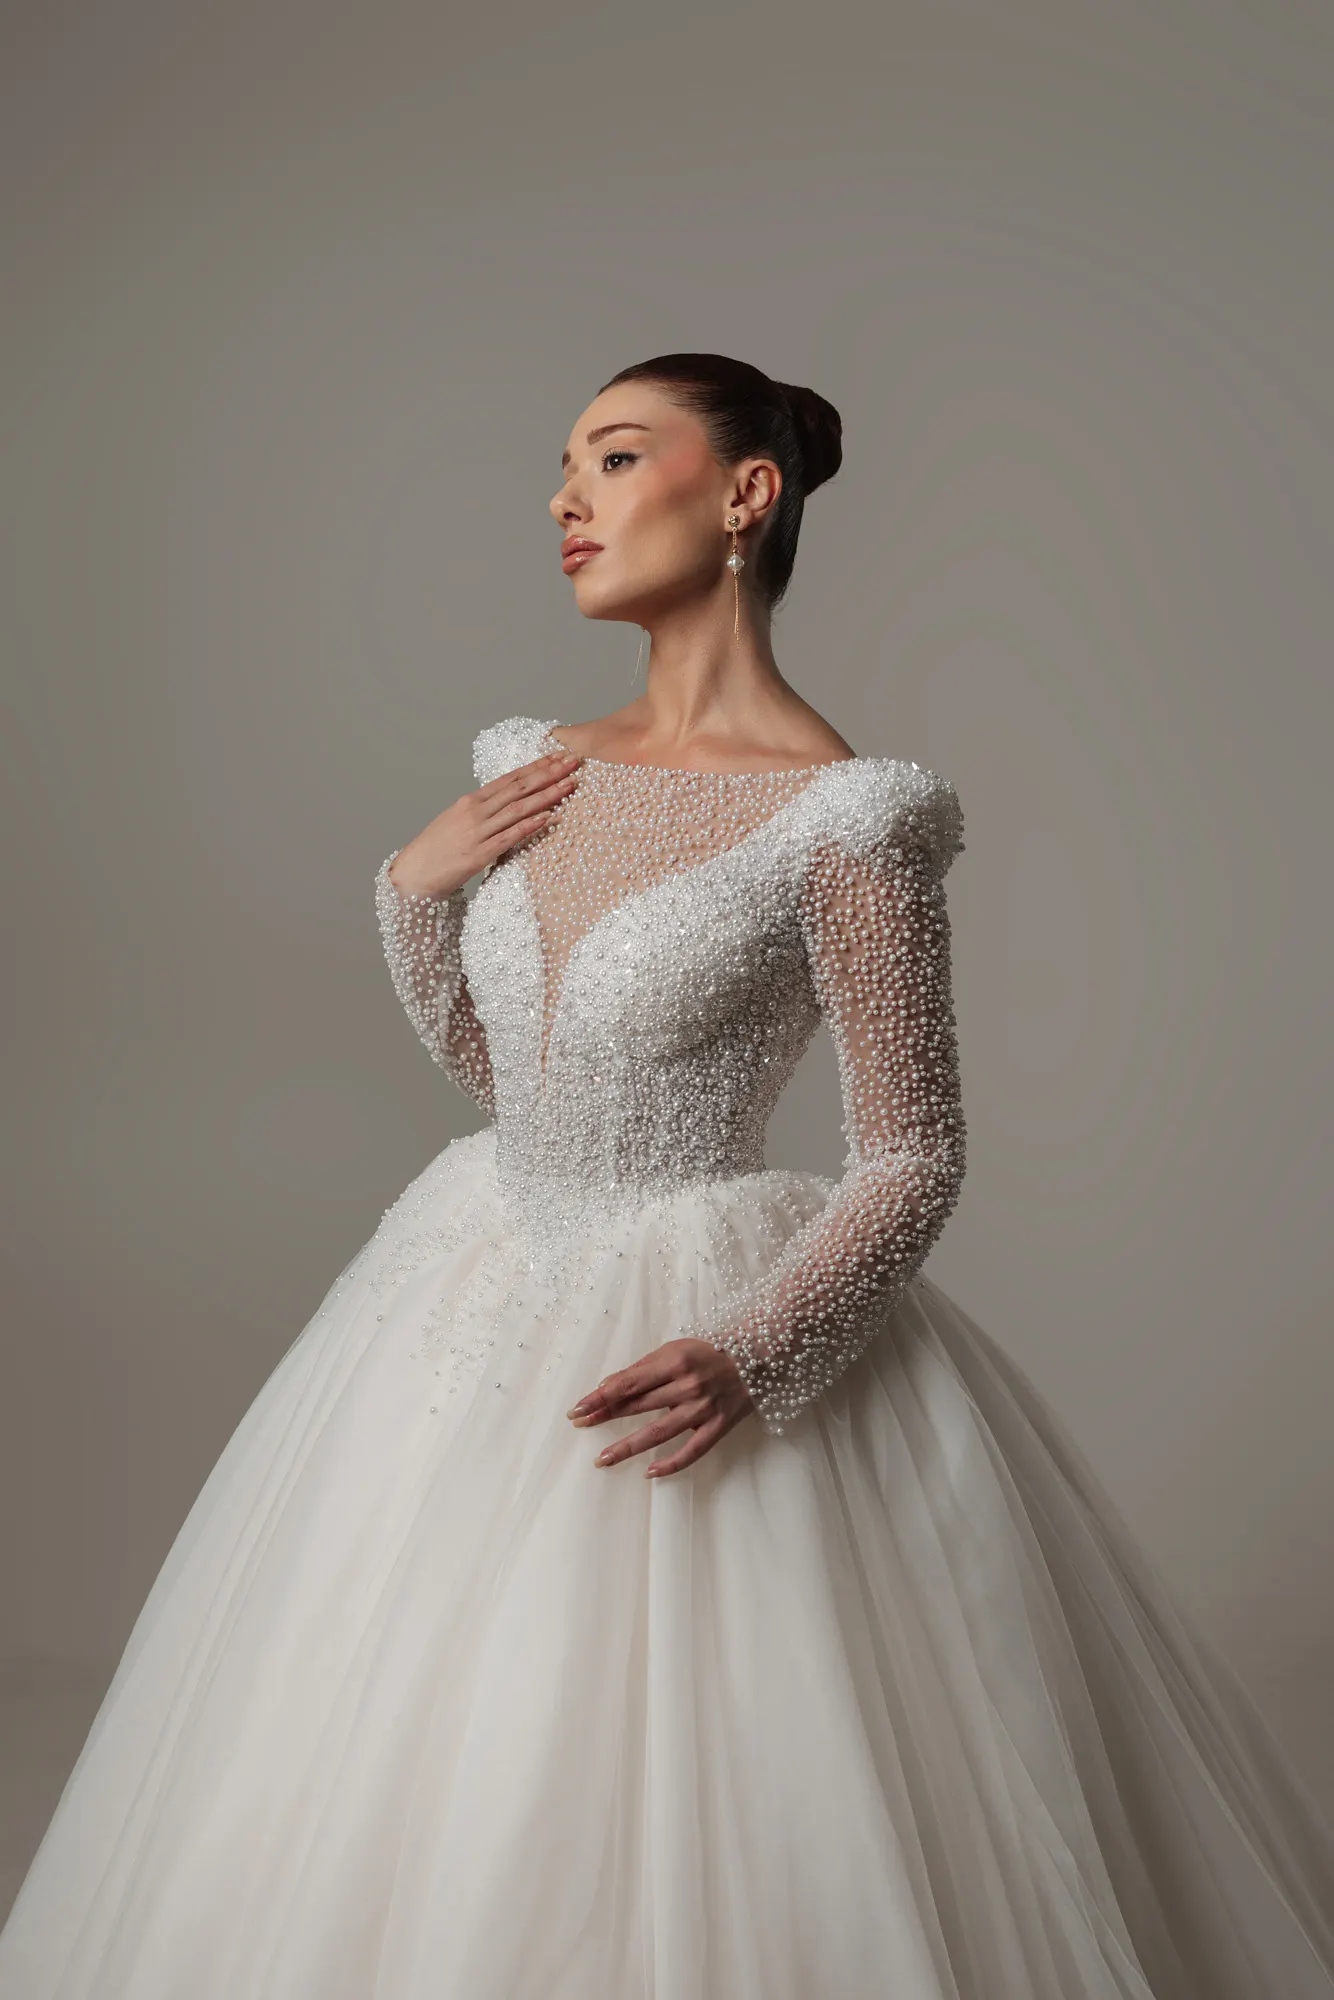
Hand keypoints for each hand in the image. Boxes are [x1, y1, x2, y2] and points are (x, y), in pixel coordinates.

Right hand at [388, 750, 582, 898]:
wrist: (415, 872)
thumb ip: (484, 810)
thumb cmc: (438, 848)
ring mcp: (477, 831)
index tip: (558, 756)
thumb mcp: (458, 820)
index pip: (510, 777)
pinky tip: (548, 817)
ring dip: (546, 795)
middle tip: (573, 762)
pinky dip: (530, 825)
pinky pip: (510, 836)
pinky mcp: (479, 854)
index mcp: (471, 800)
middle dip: (549, 773)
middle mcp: (475, 811)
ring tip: (569, 785)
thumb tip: (510, 802)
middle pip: (519, 787)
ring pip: (518, 808)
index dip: (537, 766)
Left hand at [566, 1338, 756, 1477]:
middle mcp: (688, 1386)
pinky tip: (649, 1473)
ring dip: (628, 1447)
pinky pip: (692, 1451)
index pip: (628, 1383)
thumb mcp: (674, 1350)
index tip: (577, 1408)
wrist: (755, 1359)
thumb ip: (643, 1368)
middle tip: (580, 1426)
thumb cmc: (707, 1353)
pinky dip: (670, 1464)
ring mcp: (703, 1409)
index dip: (600, 1397)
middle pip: (638, 1406)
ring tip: (602, 1459)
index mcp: (675, 1362)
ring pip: (658, 1433)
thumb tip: (608, 1386)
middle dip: (605, 1416)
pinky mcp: (718, 1427)